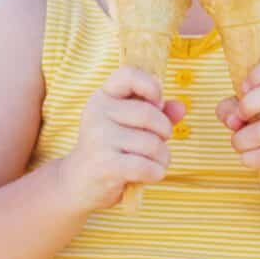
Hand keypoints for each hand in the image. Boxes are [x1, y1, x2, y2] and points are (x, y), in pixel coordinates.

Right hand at [58, 66, 186, 213]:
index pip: (128, 74)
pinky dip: (156, 172)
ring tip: (156, 162)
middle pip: (149, 114)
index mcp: (103, 96)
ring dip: (163, 157)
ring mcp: (99, 138)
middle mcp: (97, 112)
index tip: (157, 103)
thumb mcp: (132, 125)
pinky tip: (151, 174)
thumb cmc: (112, 149)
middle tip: (159, 142)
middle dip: (164, 131)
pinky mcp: (105, 165)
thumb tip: (181, 108)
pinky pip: (146, 166)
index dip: (151, 86)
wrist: (78, 184)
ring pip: (152, 143)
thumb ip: (158, 113)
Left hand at [215, 54, 259, 187]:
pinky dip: (249, 158)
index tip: (242, 88)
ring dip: (241, 140)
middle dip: (250, 104)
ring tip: (238, 143)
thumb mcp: (247, 110)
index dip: (259, 73)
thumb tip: (233, 120)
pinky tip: (245, 158)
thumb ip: (231, 108)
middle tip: (240, 117)